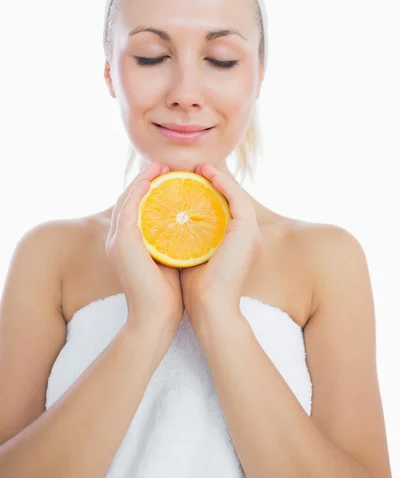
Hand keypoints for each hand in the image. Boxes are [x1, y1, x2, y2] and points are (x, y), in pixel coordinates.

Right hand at [105, 162, 183, 340]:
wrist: (156, 318)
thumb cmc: (167, 295)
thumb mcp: (170, 260)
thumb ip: (172, 242)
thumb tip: (190, 226)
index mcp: (127, 244)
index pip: (134, 209)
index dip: (146, 190)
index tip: (166, 178)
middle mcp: (117, 240)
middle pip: (127, 199)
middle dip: (143, 179)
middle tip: (162, 166)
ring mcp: (116, 240)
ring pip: (125, 199)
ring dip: (141, 179)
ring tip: (159, 166)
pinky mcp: (122, 242)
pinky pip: (128, 208)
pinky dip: (139, 191)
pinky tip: (153, 180)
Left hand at [180, 163, 262, 323]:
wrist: (210, 310)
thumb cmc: (196, 291)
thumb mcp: (188, 257)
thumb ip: (182, 240)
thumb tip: (163, 223)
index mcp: (235, 243)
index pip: (222, 211)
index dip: (206, 194)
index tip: (184, 183)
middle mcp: (246, 235)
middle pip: (230, 199)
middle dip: (212, 181)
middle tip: (191, 170)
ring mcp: (249, 232)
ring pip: (236, 194)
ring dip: (218, 177)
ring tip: (199, 168)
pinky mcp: (247, 229)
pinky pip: (236, 196)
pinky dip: (223, 182)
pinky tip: (206, 174)